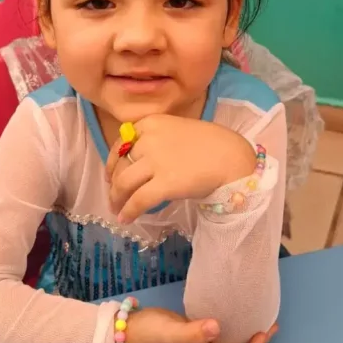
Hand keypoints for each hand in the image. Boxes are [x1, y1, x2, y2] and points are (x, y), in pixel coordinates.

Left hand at [106, 115, 255, 222]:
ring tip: (118, 210)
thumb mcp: (178, 130)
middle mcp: (149, 139)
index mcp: (151, 123)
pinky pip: (138, 200)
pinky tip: (126, 219)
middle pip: (120, 165)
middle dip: (114, 184)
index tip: (110, 175)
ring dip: (117, 199)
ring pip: (123, 183)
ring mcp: (155, 161)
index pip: (121, 143)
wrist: (232, 157)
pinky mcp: (164, 183)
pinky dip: (128, 211)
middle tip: (114, 197)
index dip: (112, 162)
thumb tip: (140, 164)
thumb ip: (157, 141)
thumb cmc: (212, 144)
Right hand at [124, 307, 277, 342]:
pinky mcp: (200, 333)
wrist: (131, 330)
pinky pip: (225, 335)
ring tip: (260, 318)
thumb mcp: (172, 333)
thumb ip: (194, 332)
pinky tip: (239, 312)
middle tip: (270, 324)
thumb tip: (217, 326)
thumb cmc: (152, 334)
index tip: (259, 332)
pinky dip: (237, 327)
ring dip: (250, 336)